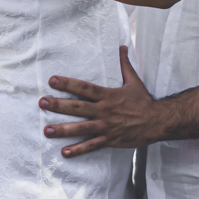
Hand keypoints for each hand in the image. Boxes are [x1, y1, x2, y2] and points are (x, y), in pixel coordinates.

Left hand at [40, 46, 161, 156]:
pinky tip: (64, 152)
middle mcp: (104, 111)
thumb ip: (124, 64)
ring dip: (63, 129)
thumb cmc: (144, 101)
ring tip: (46, 130)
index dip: (68, 84)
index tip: (52, 80)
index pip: (84, 88)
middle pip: (78, 107)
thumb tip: (122, 47)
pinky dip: (78, 149)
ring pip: (81, 128)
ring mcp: (106, 127)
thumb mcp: (134, 81)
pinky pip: (92, 145)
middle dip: (58, 105)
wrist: (157, 121)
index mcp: (108, 95)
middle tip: (42, 103)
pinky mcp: (110, 140)